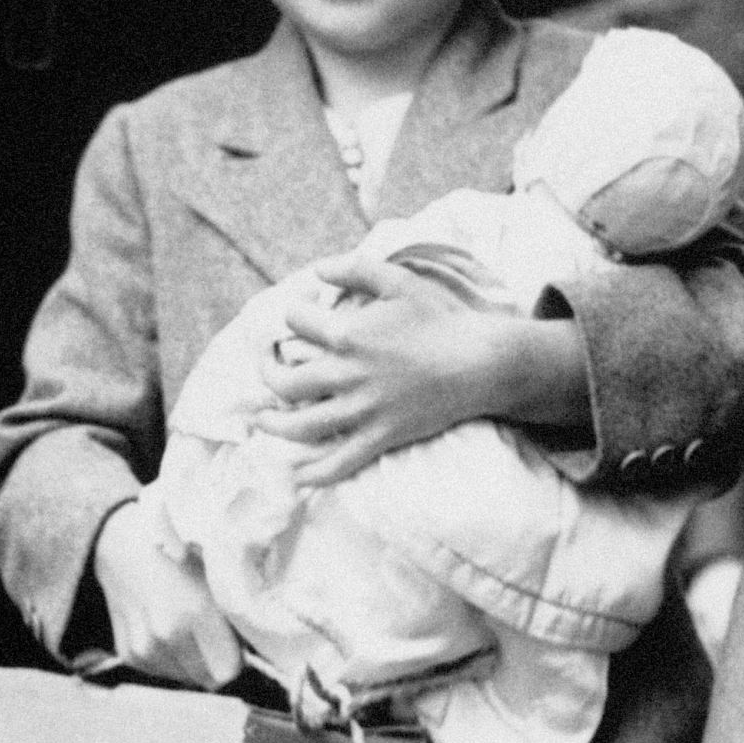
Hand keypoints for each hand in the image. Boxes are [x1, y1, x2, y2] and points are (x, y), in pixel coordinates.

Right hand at [90, 490, 243, 687]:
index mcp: (195, 612)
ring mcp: (145, 648)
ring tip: (183, 627)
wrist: (122, 546)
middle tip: (209, 634)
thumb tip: (254, 643)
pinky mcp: (129, 654)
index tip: (234, 644)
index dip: (235, 659)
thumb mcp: (213, 573)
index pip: (228, 671)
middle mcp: (167, 635)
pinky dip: (166, 657)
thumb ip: (234, 610)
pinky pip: (161, 671)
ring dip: (189, 661)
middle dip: (213, 662)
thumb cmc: (176, 554)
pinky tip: (162, 629)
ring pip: (183, 678)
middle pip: (207, 679)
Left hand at [260, 257, 584, 486]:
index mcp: (347, 334)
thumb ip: (356, 267)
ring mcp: (362, 411)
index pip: (294, 322)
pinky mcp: (380, 437)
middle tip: (266, 364)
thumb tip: (317, 269)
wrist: (481, 362)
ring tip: (261, 419)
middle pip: (283, 380)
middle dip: (265, 370)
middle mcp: (346, 375)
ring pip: (299, 426)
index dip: (292, 311)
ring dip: (272, 424)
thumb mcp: (399, 280)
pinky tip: (296, 474)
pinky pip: (339, 464)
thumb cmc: (442, 318)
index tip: (299, 311)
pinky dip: (313, 474)